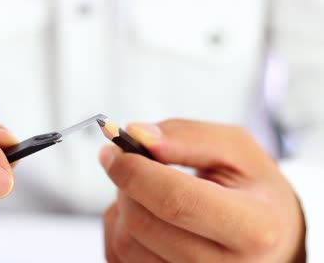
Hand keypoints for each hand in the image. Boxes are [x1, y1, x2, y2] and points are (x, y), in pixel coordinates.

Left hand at [100, 119, 305, 262]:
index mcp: (253, 228)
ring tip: (150, 194)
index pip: (177, 201)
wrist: (269, 239)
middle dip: (127, 184)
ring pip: (124, 243)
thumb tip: (137, 135)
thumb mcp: (236, 150)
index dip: (135, 172)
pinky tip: (147, 217)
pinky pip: (118, 256)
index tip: (115, 151)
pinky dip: (120, 228)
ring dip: (122, 206)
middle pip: (142, 223)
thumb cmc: (252, 193)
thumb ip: (188, 136)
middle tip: (136, 165)